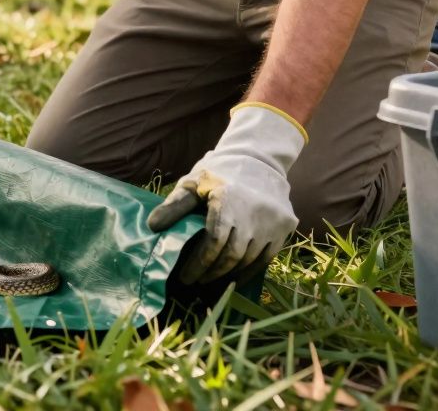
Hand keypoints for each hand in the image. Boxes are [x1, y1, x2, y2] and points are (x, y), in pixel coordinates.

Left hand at [147, 103, 305, 283]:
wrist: (259, 158)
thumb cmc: (219, 172)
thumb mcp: (193, 183)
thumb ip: (174, 205)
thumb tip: (152, 227)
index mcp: (228, 201)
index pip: (213, 243)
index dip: (198, 264)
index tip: (186, 277)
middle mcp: (254, 214)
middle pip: (231, 255)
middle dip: (212, 272)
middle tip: (197, 281)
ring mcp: (273, 222)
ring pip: (250, 259)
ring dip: (229, 273)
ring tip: (213, 278)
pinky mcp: (285, 226)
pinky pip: (267, 257)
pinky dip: (250, 270)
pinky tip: (235, 275)